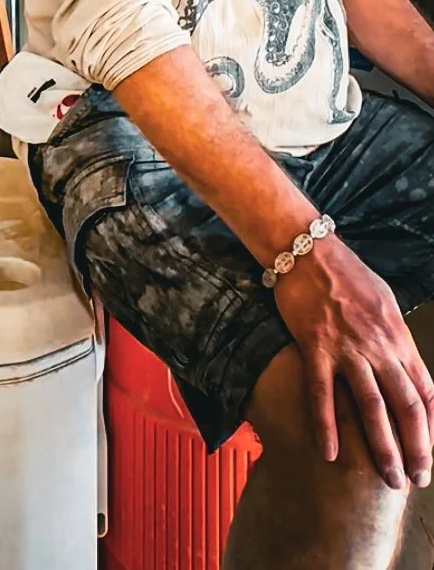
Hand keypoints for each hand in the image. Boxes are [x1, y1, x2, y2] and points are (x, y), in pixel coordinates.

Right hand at [275, 237, 433, 489]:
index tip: (432, 453)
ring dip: (383, 447)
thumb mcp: (384, 302)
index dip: (433, 427)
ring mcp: (347, 347)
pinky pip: (322, 393)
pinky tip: (330, 454)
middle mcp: (379, 345)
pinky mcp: (315, 346)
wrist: (308, 249)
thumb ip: (394, 338)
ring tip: (389, 477)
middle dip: (417, 448)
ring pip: (371, 406)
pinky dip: (327, 426)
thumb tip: (404, 367)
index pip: (426, 390)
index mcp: (398, 335)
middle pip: (406, 406)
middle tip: (417, 479)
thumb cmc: (346, 273)